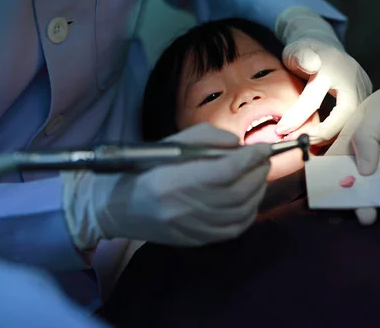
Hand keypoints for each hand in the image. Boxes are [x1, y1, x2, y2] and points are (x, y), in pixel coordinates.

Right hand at [62, 123, 271, 248]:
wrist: (115, 207)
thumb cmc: (142, 169)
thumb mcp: (170, 143)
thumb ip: (206, 138)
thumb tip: (238, 145)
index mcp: (172, 181)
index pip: (225, 171)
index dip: (250, 158)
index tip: (264, 148)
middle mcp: (183, 209)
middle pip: (237, 192)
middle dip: (258, 173)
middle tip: (263, 160)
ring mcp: (190, 228)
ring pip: (241, 212)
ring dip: (258, 192)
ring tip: (259, 176)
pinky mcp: (196, 240)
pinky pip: (234, 229)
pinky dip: (250, 213)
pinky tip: (251, 199)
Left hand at [274, 7, 371, 144]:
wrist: (326, 48)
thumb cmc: (305, 53)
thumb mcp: (297, 50)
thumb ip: (300, 56)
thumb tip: (311, 65)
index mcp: (333, 68)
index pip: (314, 98)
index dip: (297, 117)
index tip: (281, 131)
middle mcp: (352, 80)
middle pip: (345, 115)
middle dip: (323, 134)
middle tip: (302, 142)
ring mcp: (363, 90)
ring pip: (354, 122)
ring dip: (333, 137)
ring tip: (310, 144)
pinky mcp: (367, 101)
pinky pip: (356, 123)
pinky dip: (340, 134)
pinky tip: (324, 142)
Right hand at [327, 67, 379, 224]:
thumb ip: (367, 137)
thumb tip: (362, 172)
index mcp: (350, 138)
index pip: (333, 164)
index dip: (327, 182)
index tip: (330, 202)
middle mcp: (364, 155)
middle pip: (354, 183)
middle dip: (359, 201)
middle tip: (366, 216)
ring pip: (378, 189)